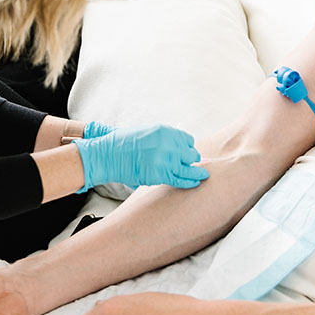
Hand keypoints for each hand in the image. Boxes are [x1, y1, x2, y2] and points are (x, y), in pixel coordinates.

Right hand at [74, 123, 208, 190]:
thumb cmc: (124, 143)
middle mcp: (168, 143)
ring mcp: (165, 159)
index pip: (187, 140)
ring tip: (205, 175)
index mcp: (165, 131)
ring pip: (189, 168)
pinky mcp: (160, 174)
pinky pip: (180, 179)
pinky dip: (189, 182)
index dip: (187, 148)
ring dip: (198, 172)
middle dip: (192, 160)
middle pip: (190, 154)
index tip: (187, 153)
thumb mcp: (147, 132)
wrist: (109, 155)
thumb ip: (163, 138)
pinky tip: (196, 183)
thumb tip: (178, 146)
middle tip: (193, 165)